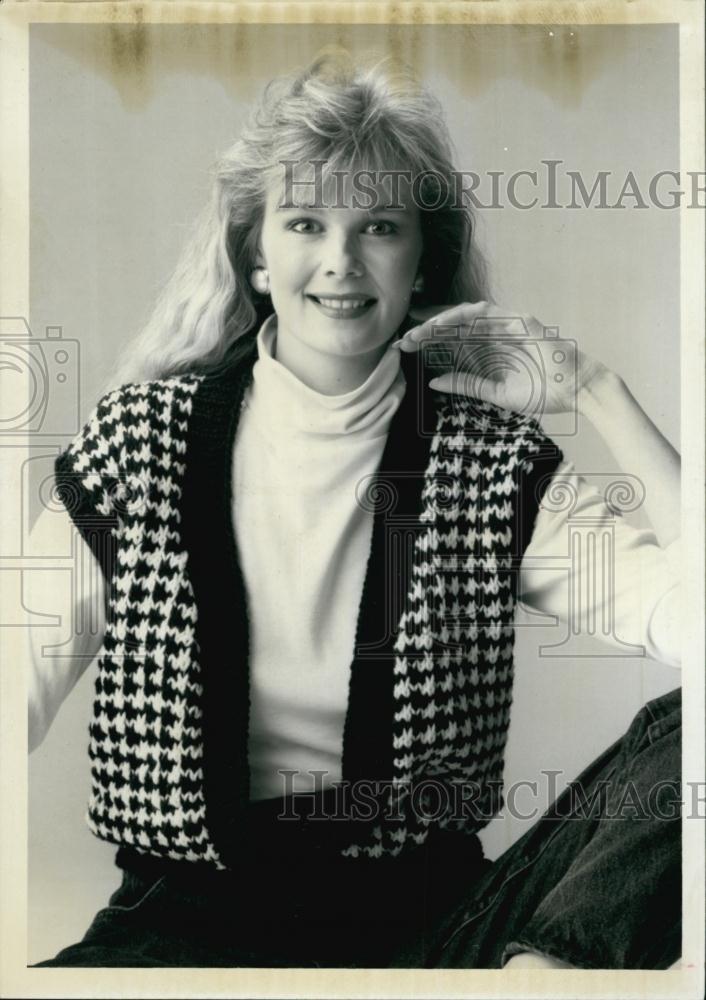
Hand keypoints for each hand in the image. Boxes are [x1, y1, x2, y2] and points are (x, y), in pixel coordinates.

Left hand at [395, 302, 609, 417]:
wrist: (577, 389)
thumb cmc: (543, 392)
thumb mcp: (495, 394)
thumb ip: (466, 385)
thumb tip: (433, 381)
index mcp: (489, 351)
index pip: (452, 342)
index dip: (428, 343)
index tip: (404, 349)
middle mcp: (495, 335)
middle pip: (454, 327)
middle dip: (426, 332)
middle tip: (402, 340)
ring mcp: (507, 325)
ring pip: (465, 317)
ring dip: (439, 323)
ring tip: (417, 333)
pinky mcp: (519, 321)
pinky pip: (485, 313)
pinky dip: (462, 317)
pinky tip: (442, 324)